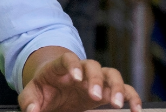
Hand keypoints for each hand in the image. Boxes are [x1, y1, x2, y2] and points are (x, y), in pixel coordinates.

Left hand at [18, 49, 140, 111]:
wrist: (53, 88)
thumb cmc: (43, 88)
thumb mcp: (32, 93)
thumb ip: (29, 100)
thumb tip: (31, 111)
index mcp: (62, 67)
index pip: (69, 59)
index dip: (74, 65)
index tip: (75, 78)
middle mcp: (83, 70)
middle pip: (94, 66)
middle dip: (96, 79)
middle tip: (94, 95)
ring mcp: (97, 80)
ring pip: (112, 75)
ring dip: (117, 87)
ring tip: (117, 104)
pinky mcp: (107, 92)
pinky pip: (125, 90)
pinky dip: (132, 97)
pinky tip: (135, 109)